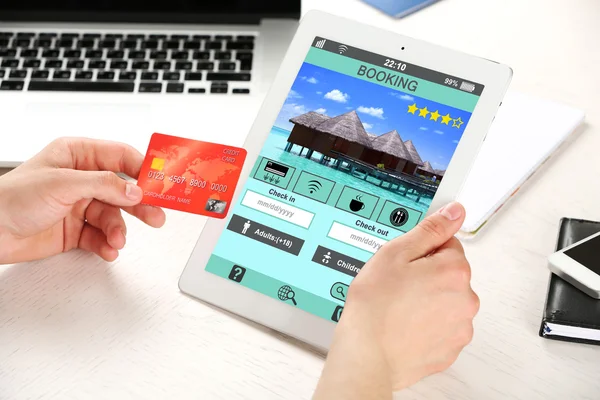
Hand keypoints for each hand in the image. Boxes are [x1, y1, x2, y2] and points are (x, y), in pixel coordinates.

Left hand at [0, 138, 165, 263]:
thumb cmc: (11, 198)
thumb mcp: (62, 184)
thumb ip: (103, 185)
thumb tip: (134, 190)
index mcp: (77, 155)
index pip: (120, 157)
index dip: (142, 169)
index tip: (161, 181)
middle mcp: (82, 179)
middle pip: (123, 189)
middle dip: (140, 204)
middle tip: (156, 215)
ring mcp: (80, 205)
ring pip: (114, 216)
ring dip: (118, 230)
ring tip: (117, 240)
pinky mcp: (76, 229)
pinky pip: (101, 236)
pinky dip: (106, 244)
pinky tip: (107, 249)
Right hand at [314, 202, 477, 399]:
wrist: (368, 354)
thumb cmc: (376, 306)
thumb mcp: (396, 253)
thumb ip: (430, 230)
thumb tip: (454, 213)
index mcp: (454, 270)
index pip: (447, 245)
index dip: (421, 251)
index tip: (405, 263)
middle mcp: (466, 299)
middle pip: (449, 274)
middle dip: (427, 276)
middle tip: (398, 286)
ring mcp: (460, 327)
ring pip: (446, 301)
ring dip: (429, 301)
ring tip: (399, 308)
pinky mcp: (450, 349)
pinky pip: (442, 327)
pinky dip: (427, 325)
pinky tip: (405, 325)